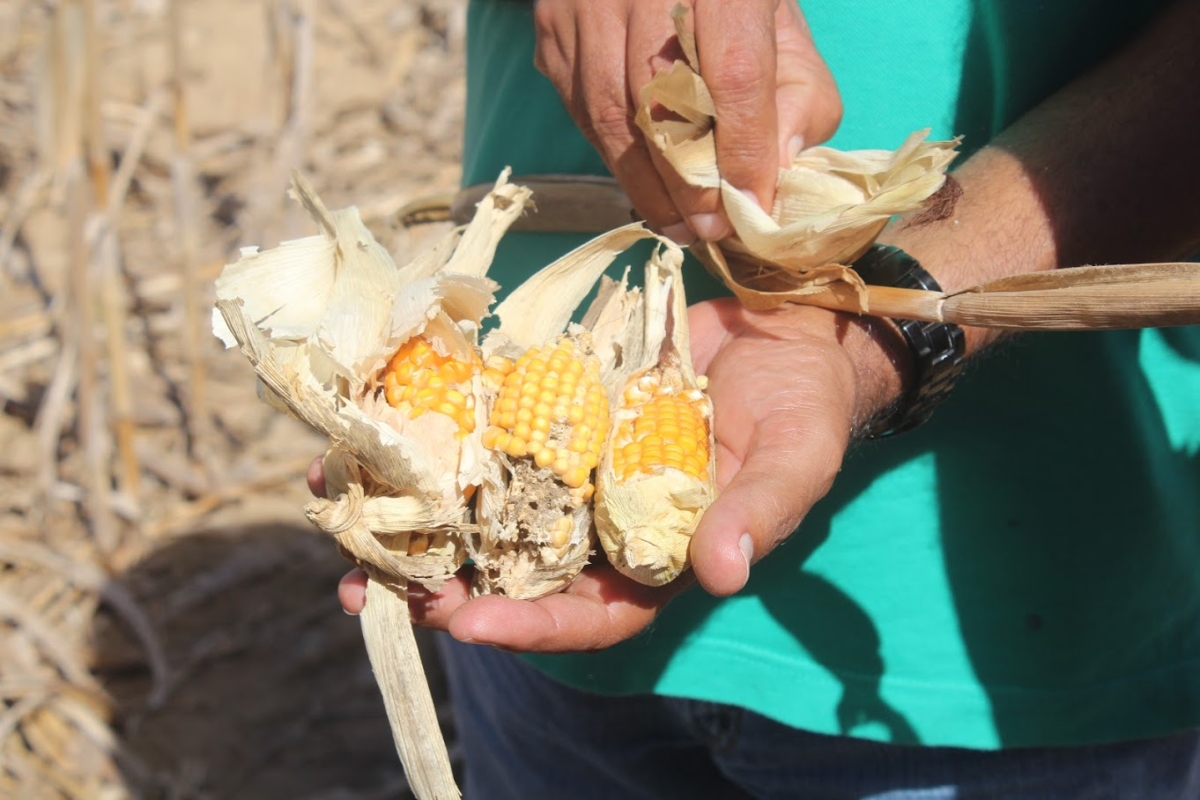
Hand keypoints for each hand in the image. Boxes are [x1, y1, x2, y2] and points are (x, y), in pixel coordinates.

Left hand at [321, 300, 906, 650]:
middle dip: (442, 588)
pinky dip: (437, 439)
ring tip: (339, 517)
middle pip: (515, 574)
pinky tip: (377, 434)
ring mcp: (570, 468)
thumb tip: (721, 572)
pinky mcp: (551, 412)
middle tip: (368, 588)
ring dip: (416, 518)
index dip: (532, 628)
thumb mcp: (795, 458)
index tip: (470, 626)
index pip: (591, 616)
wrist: (785, 328)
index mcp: (657, 558)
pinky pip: (487, 435)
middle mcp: (602, 524)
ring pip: (485, 510)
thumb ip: (758, 513)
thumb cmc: (801, 405)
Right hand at [532, 0, 840, 241]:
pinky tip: (645, 186)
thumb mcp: (785, 31)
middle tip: (709, 230)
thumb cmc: (730, 2)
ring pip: (609, 115)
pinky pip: (580, 109)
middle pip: (660, 102)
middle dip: (688, 182)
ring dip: (646, 185)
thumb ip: (800, 100)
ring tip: (678, 224)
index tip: (749, 206)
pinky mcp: (553, 28)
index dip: (742, 151)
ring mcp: (587, 4)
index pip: (734, 75)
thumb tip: (769, 176)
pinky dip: (616, 159)